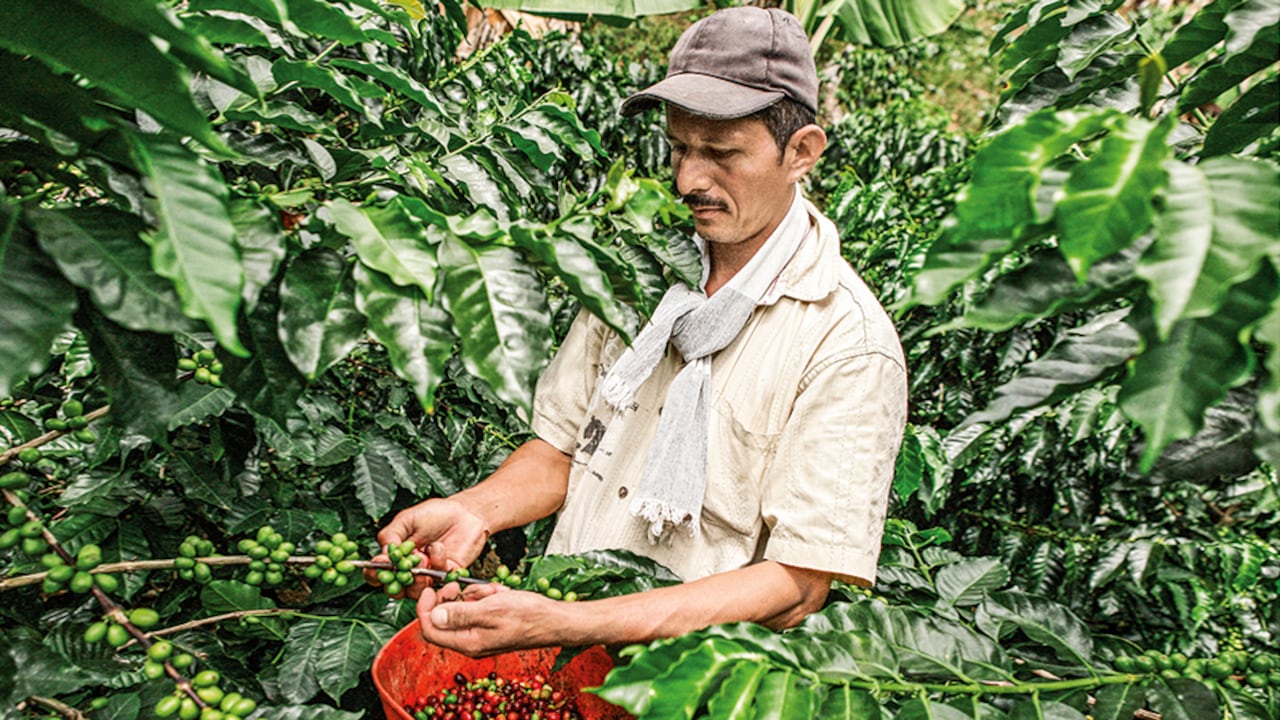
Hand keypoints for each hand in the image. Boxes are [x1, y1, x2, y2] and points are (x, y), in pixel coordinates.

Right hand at [365, 498, 488, 598]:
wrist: (464, 513)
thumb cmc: (434, 514)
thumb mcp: (407, 520)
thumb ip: (391, 536)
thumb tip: (380, 556)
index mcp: (395, 557)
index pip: (377, 573)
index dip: (374, 574)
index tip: (379, 568)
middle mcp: (409, 570)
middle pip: (395, 589)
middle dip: (397, 582)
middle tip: (404, 568)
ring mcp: (427, 576)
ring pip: (415, 591)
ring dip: (417, 578)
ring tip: (423, 558)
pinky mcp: (446, 577)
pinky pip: (438, 582)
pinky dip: (437, 564)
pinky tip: (438, 548)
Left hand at [416, 582, 566, 656]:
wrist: (555, 620)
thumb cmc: (528, 616)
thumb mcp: (491, 609)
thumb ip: (460, 614)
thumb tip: (433, 616)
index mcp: (468, 642)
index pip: (430, 630)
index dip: (425, 608)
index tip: (432, 589)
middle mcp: (471, 642)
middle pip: (443, 619)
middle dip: (450, 598)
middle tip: (460, 585)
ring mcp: (481, 635)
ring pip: (461, 611)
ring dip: (472, 596)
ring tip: (491, 591)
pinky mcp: (491, 627)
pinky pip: (477, 609)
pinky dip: (484, 598)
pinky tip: (499, 594)